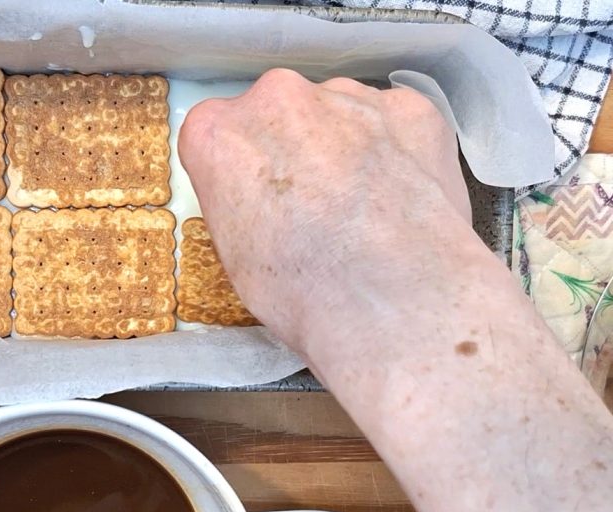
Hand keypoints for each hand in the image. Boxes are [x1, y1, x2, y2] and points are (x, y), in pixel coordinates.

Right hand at [178, 69, 473, 353]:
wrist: (393, 301)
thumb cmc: (301, 291)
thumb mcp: (234, 254)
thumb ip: (236, 199)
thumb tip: (262, 198)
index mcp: (219, 134)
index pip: (216, 133)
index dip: (238, 169)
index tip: (255, 198)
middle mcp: (279, 98)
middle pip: (277, 113)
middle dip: (290, 148)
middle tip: (311, 204)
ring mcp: (348, 98)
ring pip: (337, 113)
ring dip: (342, 146)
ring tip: (362, 208)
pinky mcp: (408, 108)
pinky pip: (391, 121)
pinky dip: (394, 149)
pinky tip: (399, 197)